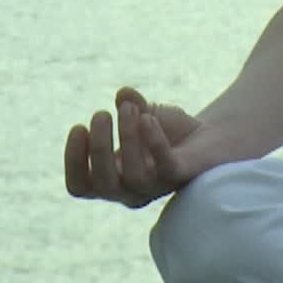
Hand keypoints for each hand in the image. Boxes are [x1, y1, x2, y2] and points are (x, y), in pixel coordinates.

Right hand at [64, 86, 224, 207]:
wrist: (209, 136)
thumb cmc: (167, 130)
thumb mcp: (143, 114)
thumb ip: (130, 105)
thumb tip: (124, 92)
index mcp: (112, 180)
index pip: (80, 186)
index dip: (73, 161)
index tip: (78, 126)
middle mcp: (131, 190)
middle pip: (104, 184)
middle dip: (98, 148)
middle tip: (101, 114)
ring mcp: (156, 187)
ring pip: (134, 177)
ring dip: (127, 138)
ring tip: (128, 108)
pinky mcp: (180, 176)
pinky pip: (165, 167)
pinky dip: (155, 142)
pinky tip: (149, 117)